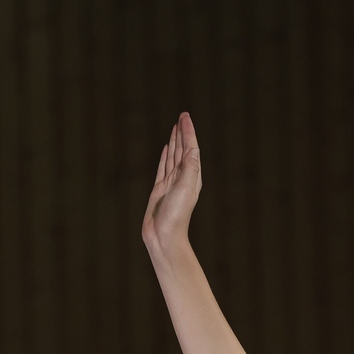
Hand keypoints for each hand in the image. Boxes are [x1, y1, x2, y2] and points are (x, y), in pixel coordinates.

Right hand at [142, 112, 201, 249]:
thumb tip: (193, 149)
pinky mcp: (159, 189)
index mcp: (192, 177)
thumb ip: (189, 169)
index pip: (191, 149)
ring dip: (174, 142)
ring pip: (173, 156)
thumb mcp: (185, 189)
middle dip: (183, 133)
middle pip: (183, 150)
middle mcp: (183, 178)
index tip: (185, 117)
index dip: (188, 132)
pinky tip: (165, 148)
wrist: (164, 237)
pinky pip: (163, 167)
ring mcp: (171, 183)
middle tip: (182, 116)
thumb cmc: (176, 216)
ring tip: (175, 128)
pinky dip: (165, 156)